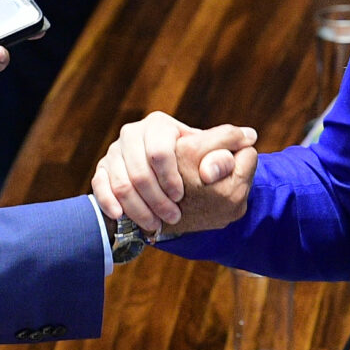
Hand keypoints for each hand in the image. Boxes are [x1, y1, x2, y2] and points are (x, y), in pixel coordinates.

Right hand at [92, 110, 258, 233]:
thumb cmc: (192, 159)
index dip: (170, 177)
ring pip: (120, 183)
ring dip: (138, 209)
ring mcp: (114, 152)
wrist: (164, 170)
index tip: (181, 196)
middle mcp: (132, 134)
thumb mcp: (209, 149)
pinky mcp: (102, 169)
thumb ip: (227, 143)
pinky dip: (109, 202)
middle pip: (138, 172)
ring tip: (156, 224)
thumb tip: (249, 137)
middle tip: (172, 217)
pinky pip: (99, 185)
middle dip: (156, 200)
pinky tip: (121, 216)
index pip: (159, 152)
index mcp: (158, 125)